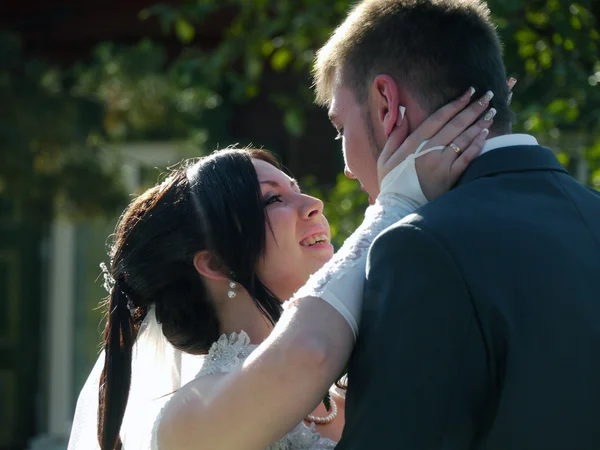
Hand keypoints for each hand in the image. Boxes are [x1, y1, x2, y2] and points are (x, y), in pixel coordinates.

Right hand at [378, 87, 495, 200]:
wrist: (398, 209)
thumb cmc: (391, 182)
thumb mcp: (385, 158)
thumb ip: (395, 135)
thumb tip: (402, 113)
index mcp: (413, 143)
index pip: (439, 117)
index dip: (455, 103)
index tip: (468, 91)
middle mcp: (429, 151)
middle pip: (455, 124)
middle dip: (473, 108)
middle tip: (487, 95)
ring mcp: (441, 164)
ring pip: (464, 139)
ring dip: (479, 123)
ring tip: (491, 112)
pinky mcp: (450, 178)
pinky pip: (467, 157)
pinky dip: (477, 145)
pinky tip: (485, 134)